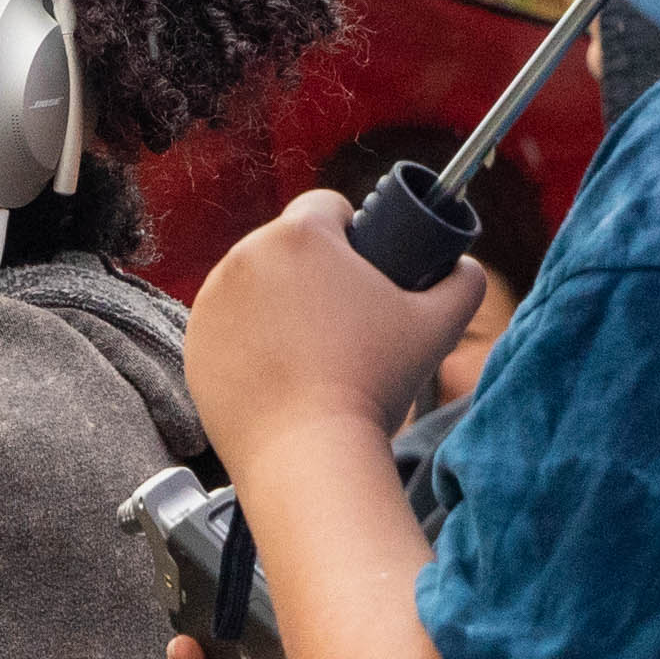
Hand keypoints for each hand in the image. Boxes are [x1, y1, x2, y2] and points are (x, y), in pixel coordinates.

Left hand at [186, 189, 480, 473]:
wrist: (308, 452)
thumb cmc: (372, 385)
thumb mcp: (438, 326)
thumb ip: (462, 282)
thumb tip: (465, 267)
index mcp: (301, 235)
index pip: (326, 206)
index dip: (351, 231)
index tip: (362, 267)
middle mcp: (245, 255)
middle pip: (287, 245)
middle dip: (313, 269)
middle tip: (342, 317)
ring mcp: (212, 299)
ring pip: (254, 283)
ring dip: (277, 299)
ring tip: (309, 346)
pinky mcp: (194, 339)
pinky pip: (227, 323)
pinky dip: (246, 336)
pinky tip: (276, 365)